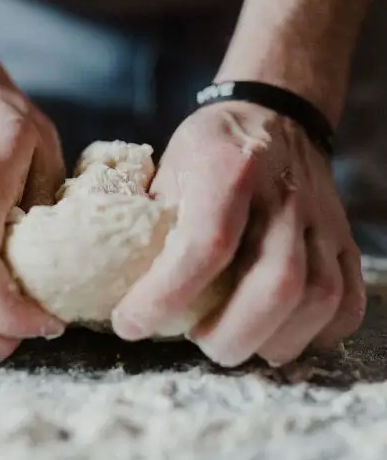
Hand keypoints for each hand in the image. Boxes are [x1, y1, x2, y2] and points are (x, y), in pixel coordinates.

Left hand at [112, 102, 364, 366]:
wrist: (274, 115)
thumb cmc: (211, 148)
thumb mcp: (167, 167)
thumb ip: (148, 220)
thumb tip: (111, 282)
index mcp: (229, 168)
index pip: (206, 243)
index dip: (166, 295)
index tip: (131, 324)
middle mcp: (283, 193)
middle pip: (276, 282)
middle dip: (232, 333)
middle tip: (200, 345)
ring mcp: (321, 218)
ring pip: (318, 297)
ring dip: (275, 340)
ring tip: (237, 344)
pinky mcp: (342, 238)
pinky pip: (348, 299)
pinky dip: (319, 333)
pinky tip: (282, 336)